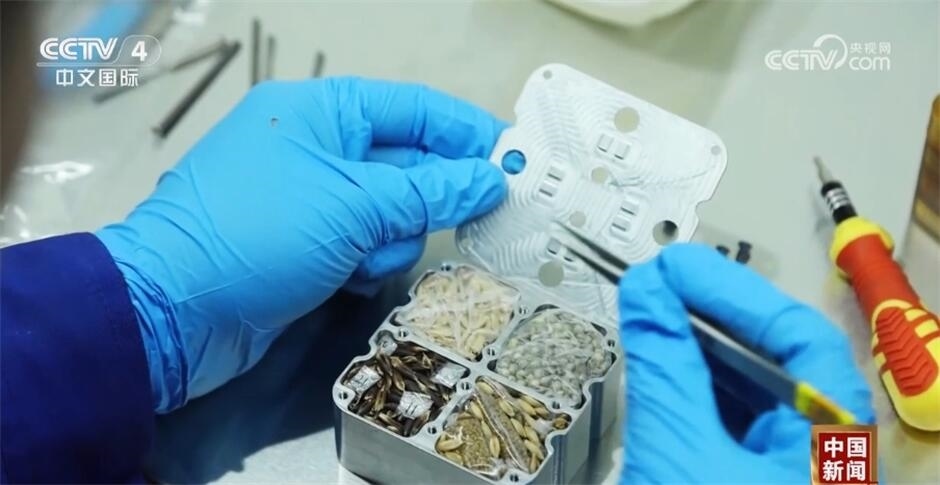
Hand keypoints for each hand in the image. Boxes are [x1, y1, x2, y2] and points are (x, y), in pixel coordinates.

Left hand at [97, 78, 506, 411]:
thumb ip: (429, 192)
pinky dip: (366, 261)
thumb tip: (489, 181)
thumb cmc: (261, 235)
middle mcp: (318, 147)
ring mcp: (312, 198)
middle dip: (431, 196)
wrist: (173, 312)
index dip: (467, 132)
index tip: (515, 159)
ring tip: (364, 259)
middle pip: (407, 163)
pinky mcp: (308, 244)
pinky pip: (364, 243)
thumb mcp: (352, 206)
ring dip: (391, 239)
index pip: (413, 110)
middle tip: (481, 221)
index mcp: (322, 112)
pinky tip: (346, 278)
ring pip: (391, 211)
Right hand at [617, 244, 874, 483]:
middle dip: (711, 317)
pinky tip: (665, 374)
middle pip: (778, 358)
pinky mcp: (764, 480)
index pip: (797, 333)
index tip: (675, 267)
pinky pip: (741, 425)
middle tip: (658, 285)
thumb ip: (663, 369)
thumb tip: (646, 292)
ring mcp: (798, 469)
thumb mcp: (679, 454)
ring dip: (700, 354)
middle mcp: (827, 451)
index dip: (731, 290)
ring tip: (652, 323)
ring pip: (756, 392)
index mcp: (832, 439)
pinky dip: (700, 395)